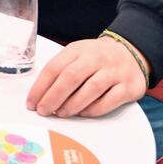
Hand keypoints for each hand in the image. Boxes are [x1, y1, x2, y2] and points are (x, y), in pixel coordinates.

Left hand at [26, 37, 147, 117]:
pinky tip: (83, 113)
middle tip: (43, 110)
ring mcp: (114, 72)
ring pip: (90, 89)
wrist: (131, 52)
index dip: (40, 87)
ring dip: (72, 104)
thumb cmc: (97, 58)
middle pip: (71, 77)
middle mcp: (96, 58)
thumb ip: (62, 70)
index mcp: (78, 49)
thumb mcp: (77, 54)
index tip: (31, 102)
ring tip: (61, 113)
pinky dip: (93, 110)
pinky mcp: (128, 86)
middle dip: (53, 97)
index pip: (55, 67)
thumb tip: (41, 95)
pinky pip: (109, 101)